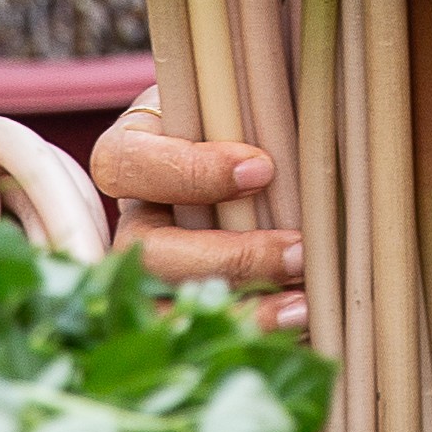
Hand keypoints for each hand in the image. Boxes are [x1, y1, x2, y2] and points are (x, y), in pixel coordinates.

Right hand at [90, 89, 306, 324]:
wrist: (251, 147)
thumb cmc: (240, 114)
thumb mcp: (236, 93)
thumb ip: (250, 96)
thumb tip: (304, 97)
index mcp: (130, 152)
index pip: (127, 164)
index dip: (189, 172)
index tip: (263, 168)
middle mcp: (131, 218)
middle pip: (143, 252)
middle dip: (225, 258)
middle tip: (297, 251)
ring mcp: (149, 273)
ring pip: (163, 308)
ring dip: (238, 312)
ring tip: (304, 305)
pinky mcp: (180, 310)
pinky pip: (197, 339)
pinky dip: (250, 337)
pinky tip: (301, 324)